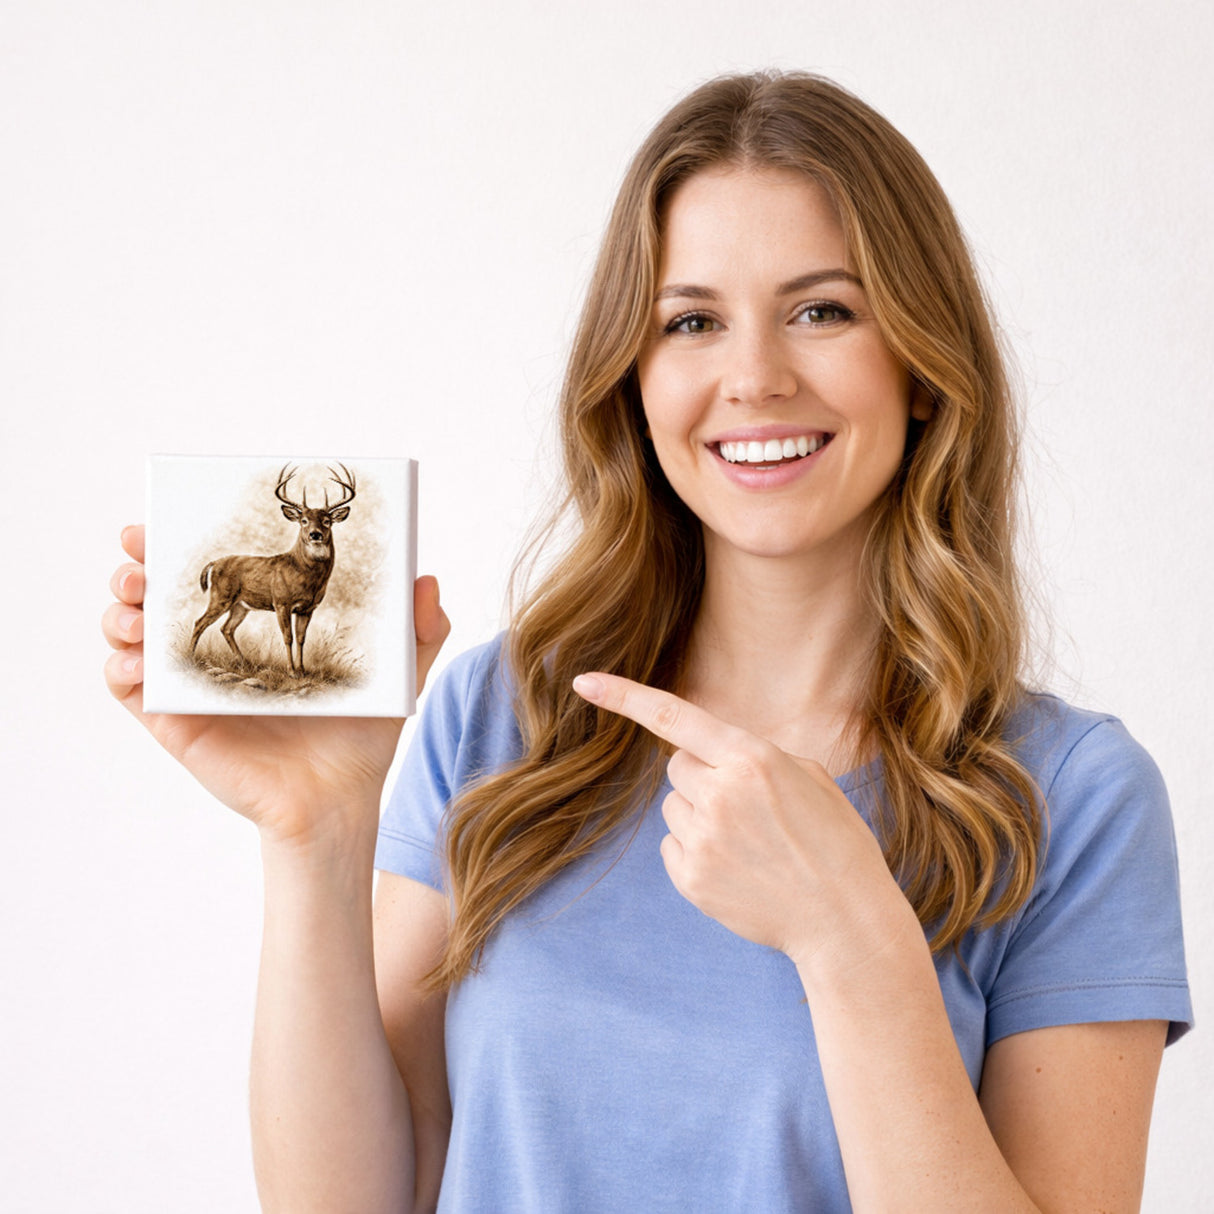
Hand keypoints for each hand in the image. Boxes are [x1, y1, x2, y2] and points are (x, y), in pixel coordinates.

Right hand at [103, 525, 450, 846]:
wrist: (340, 799)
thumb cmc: (361, 736)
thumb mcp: (398, 674)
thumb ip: (421, 628)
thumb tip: (426, 580)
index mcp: (258, 625)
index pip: (211, 573)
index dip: (180, 544)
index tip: (163, 519)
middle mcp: (218, 652)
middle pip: (157, 598)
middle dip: (136, 572)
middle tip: (138, 563)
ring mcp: (192, 688)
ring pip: (134, 639)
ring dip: (120, 616)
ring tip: (135, 612)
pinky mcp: (178, 725)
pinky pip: (133, 694)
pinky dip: (120, 671)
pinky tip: (133, 663)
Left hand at [572, 671, 904, 969]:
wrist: (845, 919)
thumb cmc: (834, 841)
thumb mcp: (808, 777)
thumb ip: (753, 756)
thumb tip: (711, 755)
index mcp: (752, 758)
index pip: (675, 717)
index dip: (624, 697)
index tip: (583, 681)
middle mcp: (720, 793)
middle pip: (678, 766)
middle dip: (703, 777)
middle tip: (748, 807)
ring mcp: (702, 839)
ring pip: (674, 807)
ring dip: (700, 815)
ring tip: (750, 843)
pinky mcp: (691, 878)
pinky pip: (672, 846)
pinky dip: (695, 852)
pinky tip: (737, 868)